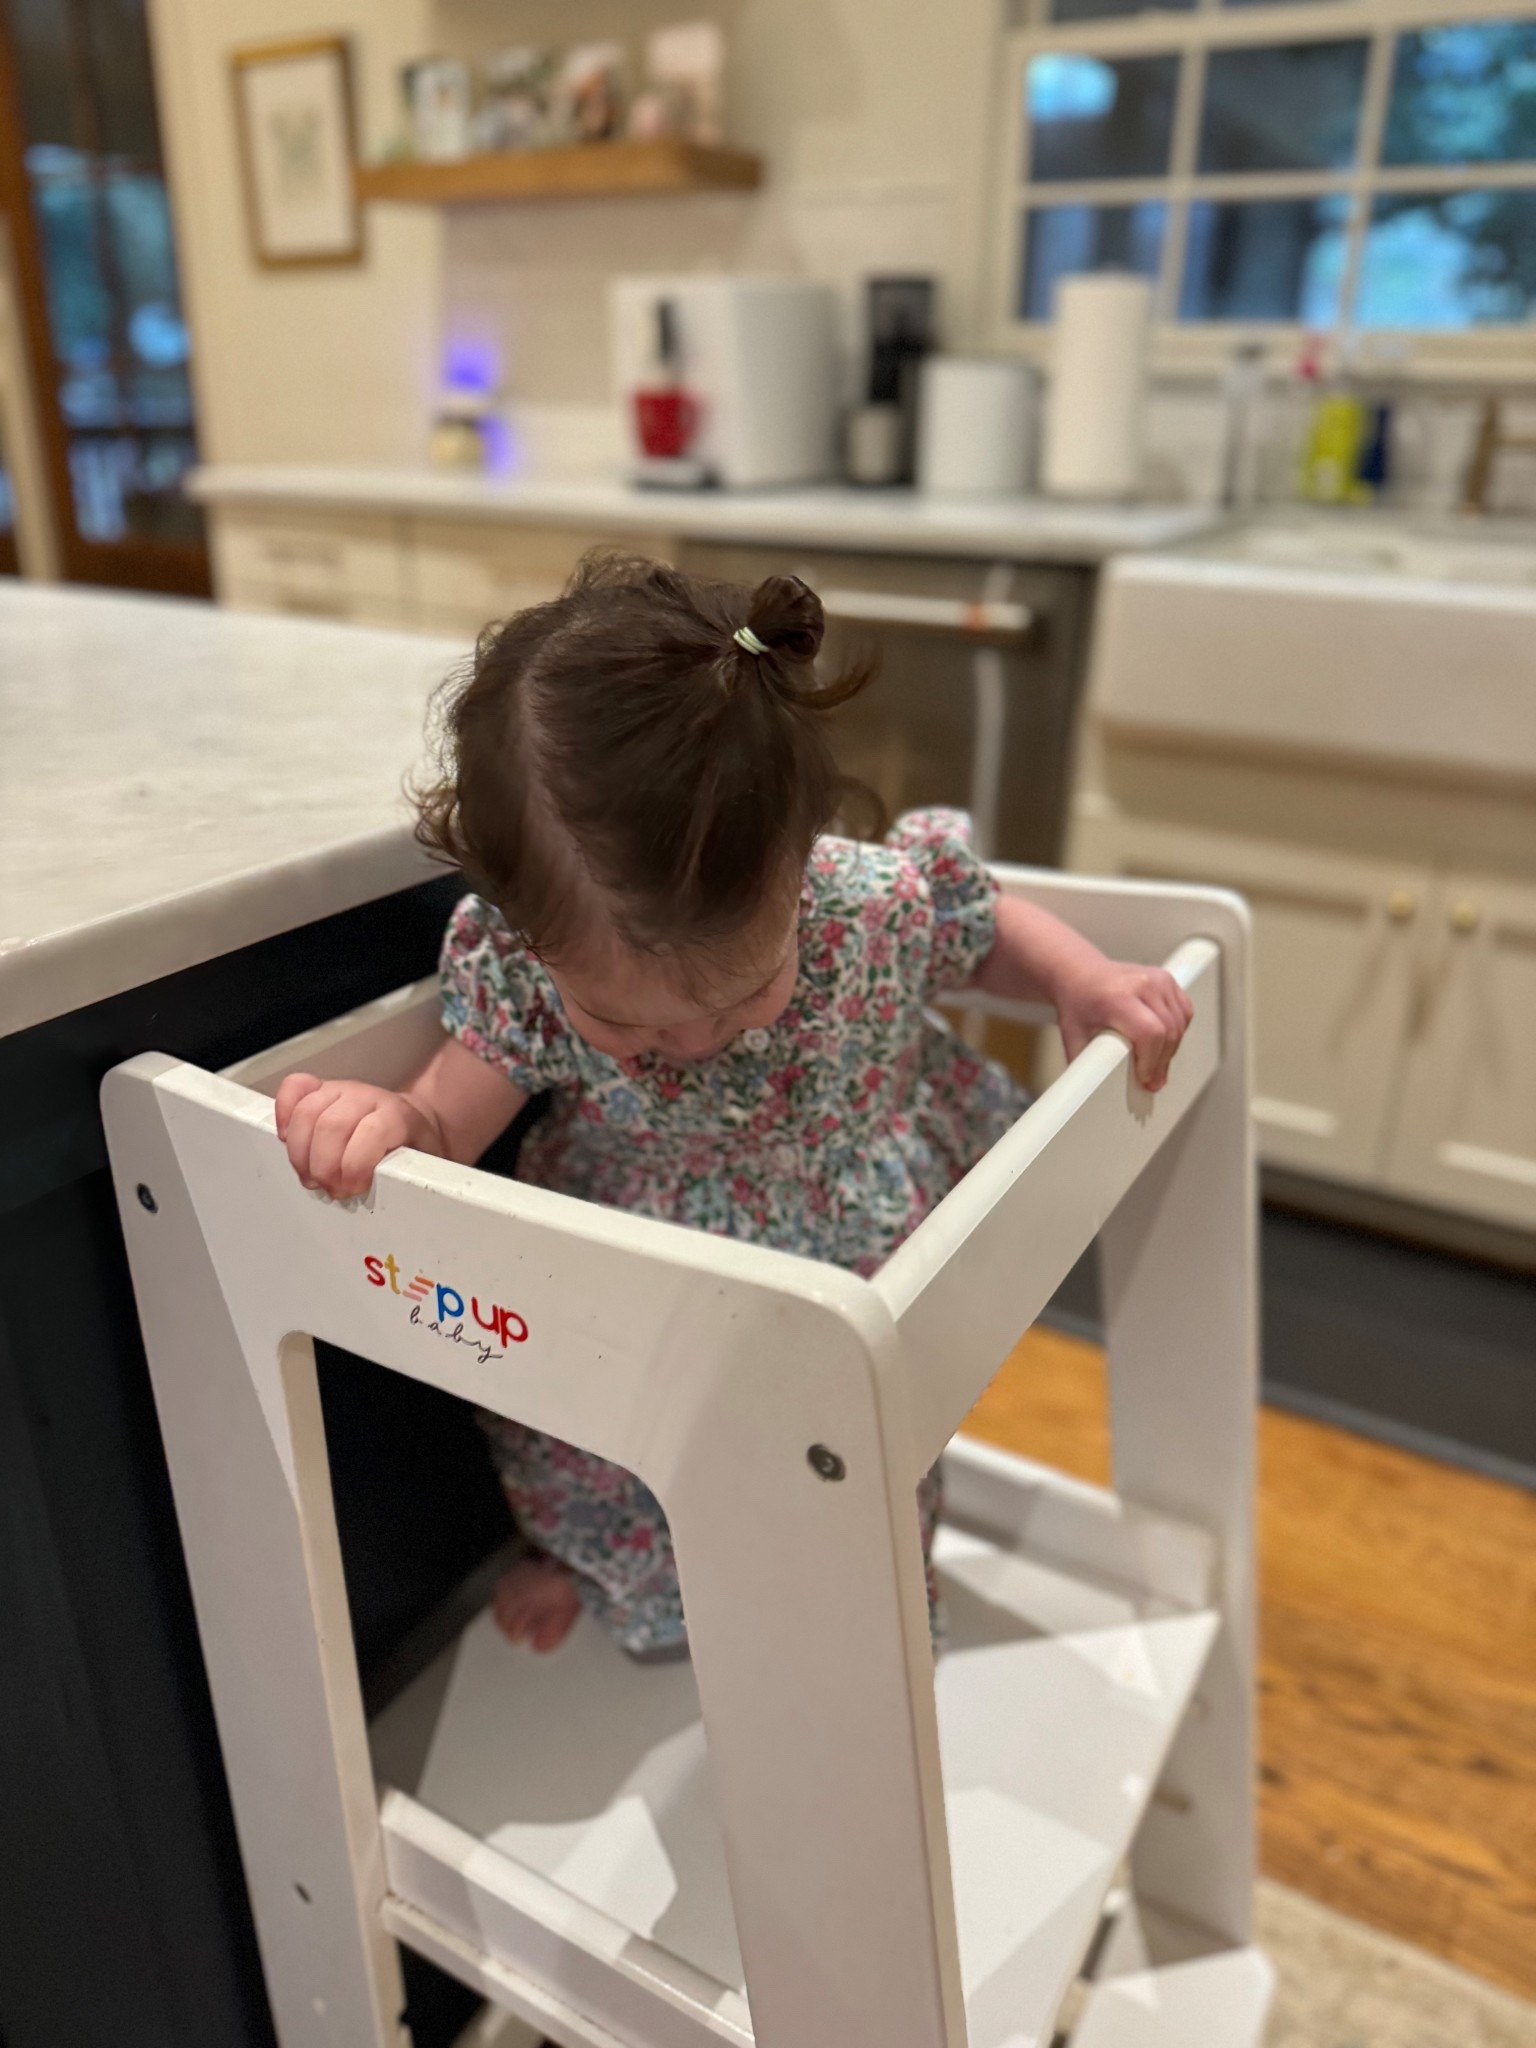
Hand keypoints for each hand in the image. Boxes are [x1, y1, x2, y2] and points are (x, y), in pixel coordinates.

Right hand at [274, 1073, 442, 1198]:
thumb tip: (396, 1200)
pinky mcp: (319, 1090)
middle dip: (324, 1166)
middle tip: (331, 1189)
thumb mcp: (421, 1166)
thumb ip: (408, 1177)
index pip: (371, 1132)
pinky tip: (287, 1139)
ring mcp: (339, 1090)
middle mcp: (366, 1097)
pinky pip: (293, 1089)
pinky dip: (284, 1113)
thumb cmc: (412, 1151)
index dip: (356, 1165)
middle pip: (331, 1125)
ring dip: (301, 1153)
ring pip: (306, 1112)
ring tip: (312, 1176)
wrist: (411, 1125)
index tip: (352, 1188)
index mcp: (397, 1115)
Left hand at [1053, 959, 1193, 1092]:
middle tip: (1153, 1081)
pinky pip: (1184, 1012)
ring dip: (1171, 1049)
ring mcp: (1157, 978)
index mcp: (1117, 996)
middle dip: (1162, 1062)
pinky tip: (1164, 1041)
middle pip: (1168, 1031)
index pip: (1150, 1032)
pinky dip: (1179, 1030)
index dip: (1151, 1061)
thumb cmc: (1077, 1004)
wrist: (1080, 974)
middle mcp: (1141, 983)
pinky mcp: (1167, 979)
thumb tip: (1092, 1095)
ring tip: (1156, 1064)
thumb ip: (1086, 1064)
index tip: (1145, 1078)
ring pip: (1179, 1024)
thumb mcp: (1073, 1035)